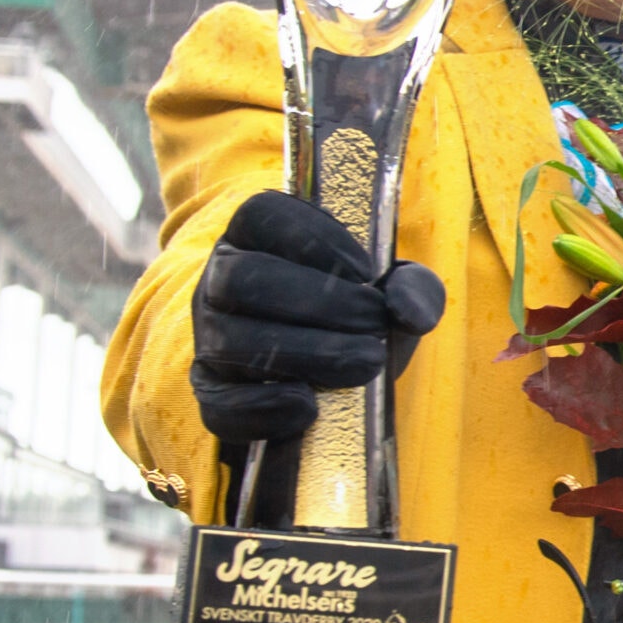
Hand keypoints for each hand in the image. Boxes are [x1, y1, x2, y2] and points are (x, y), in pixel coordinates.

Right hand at [191, 192, 446, 442]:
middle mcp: (221, 280)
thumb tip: (413, 313)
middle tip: (374, 325)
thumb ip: (413, 289)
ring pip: (230, 341)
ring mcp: (209, 337)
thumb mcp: (392, 294)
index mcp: (258, 236)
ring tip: (366, 363)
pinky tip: (310, 407)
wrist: (334, 380)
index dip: (315, 238)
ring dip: (306, 353)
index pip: (262, 214)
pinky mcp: (211, 393)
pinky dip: (264, 407)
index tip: (367, 271)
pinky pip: (219, 403)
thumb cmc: (359, 318)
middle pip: (242, 279)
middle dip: (319, 303)